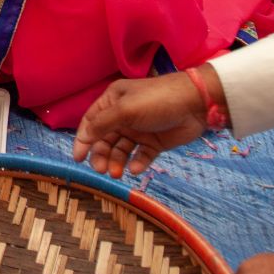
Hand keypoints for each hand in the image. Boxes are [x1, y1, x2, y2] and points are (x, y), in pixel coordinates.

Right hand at [73, 70, 212, 175]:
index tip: (78, 158)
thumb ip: (102, 124)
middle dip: (101, 155)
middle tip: (102, 170)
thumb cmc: (156, 100)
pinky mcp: (154, 142)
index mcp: (113, 101)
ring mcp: (139, 130)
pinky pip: (140, 155)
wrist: (195, 104)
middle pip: (105, 139)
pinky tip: (135, 169)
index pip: (91, 122)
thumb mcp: (125, 109)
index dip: (83, 140)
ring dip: (117, 161)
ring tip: (117, 174)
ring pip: (121, 149)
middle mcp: (123, 116)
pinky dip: (136, 163)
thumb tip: (83, 138)